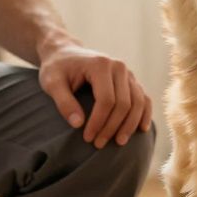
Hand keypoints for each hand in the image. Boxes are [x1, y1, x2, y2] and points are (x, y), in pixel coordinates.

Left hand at [37, 41, 151, 148]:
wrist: (64, 52)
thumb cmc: (56, 68)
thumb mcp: (52, 82)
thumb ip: (63, 102)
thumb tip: (78, 124)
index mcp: (100, 65)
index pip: (106, 99)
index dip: (99, 122)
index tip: (87, 138)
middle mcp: (118, 67)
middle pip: (124, 103)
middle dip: (112, 127)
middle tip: (98, 144)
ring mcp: (127, 73)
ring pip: (138, 102)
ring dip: (130, 125)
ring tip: (119, 142)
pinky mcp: (131, 80)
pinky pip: (144, 98)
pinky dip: (144, 114)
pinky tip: (141, 129)